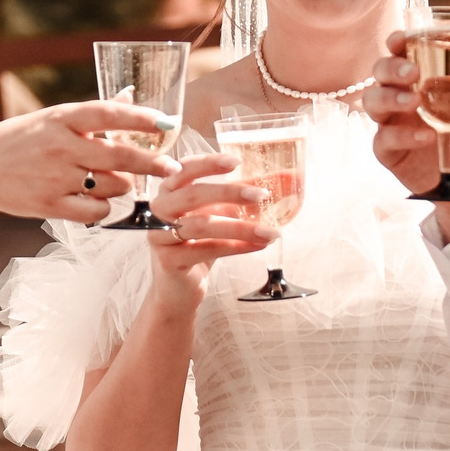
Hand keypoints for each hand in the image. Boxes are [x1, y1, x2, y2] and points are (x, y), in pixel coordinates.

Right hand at [0, 100, 180, 225]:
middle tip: (171, 167)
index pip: (109, 114)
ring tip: (118, 183)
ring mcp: (55, 177)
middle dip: (152, 163)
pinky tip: (100, 202)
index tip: (166, 121)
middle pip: (119, 156)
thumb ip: (92, 114)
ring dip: (124, 187)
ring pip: (112, 186)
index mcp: (62, 119)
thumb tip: (130, 96)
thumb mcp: (53, 119)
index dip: (141, 118)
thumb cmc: (23, 141)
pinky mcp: (50, 205)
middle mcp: (61, 146)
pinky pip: (96, 211)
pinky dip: (105, 208)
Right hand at [141, 155, 273, 303]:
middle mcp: (159, 210)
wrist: (178, 289)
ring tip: (271, 231)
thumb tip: (290, 179)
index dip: (209, 163)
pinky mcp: (168, 260)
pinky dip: (234, 246)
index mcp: (169, 191)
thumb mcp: (221, 215)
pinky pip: (204, 250)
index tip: (236, 161)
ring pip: (201, 224)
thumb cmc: (199, 245)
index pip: (185, 169)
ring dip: (240, 227)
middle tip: (262, 194)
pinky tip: (257, 246)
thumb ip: (247, 196)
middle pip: (192, 195)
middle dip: (229, 192)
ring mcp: (160, 235)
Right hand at [364, 31, 449, 238]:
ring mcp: (395, 125)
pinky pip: (384, 140)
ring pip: (373, 102)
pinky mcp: (392, 153)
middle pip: (381, 73)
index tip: (401, 39)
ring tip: (414, 102)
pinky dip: (403, 136)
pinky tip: (426, 137)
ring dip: (389, 98)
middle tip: (412, 73)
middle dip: (390, 68)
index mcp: (426, 80)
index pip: (403, 54)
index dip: (396, 43)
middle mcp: (405, 98)